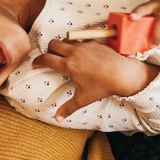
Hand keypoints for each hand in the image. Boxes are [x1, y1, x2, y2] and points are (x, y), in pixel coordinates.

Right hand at [33, 40, 158, 118]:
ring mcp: (84, 45)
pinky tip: (82, 55)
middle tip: (50, 58)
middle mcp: (74, 52)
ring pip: (66, 40)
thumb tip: (57, 119)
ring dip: (62, 47)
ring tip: (65, 56)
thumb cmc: (103, 87)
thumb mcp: (84, 99)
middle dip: (48, 50)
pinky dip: (77, 46)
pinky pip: (80, 41)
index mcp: (68, 65)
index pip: (46, 59)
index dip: (38, 61)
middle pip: (53, 44)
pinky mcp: (94, 42)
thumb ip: (68, 108)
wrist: (123, 74)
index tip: (36, 64)